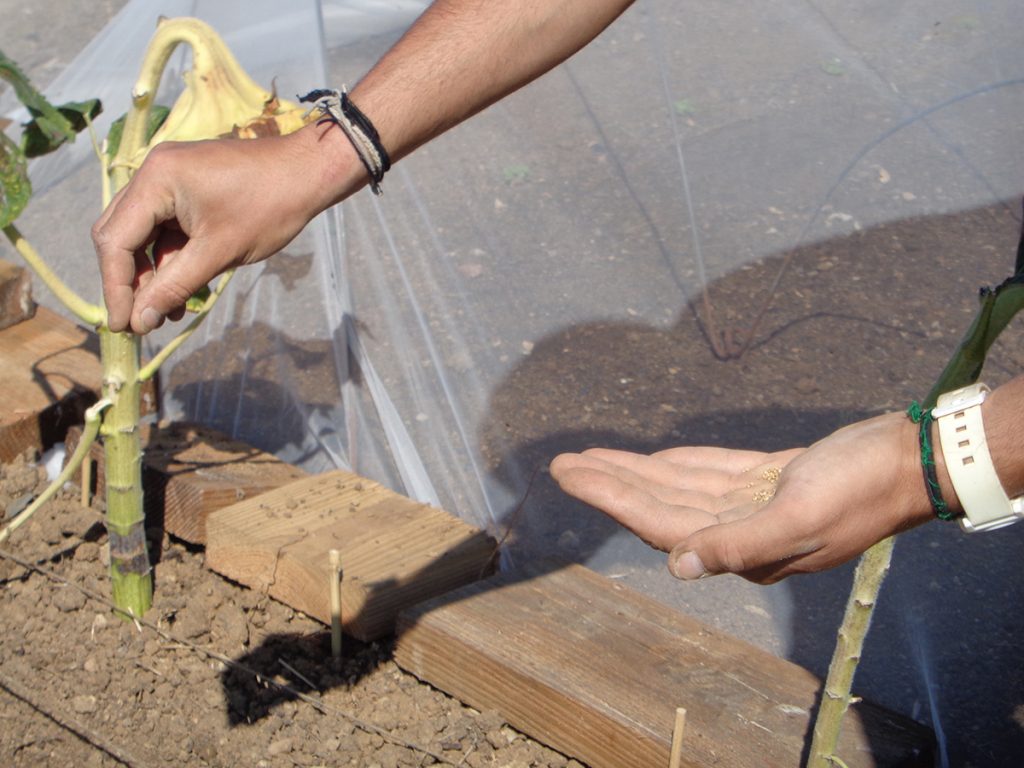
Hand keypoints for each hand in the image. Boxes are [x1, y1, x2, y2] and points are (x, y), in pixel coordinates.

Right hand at [92, 124, 357, 333]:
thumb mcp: (219, 253)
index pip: (116, 240)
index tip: (122, 326)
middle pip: (121, 236)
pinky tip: (184, 293)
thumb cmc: (270, 207)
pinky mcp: (186, 189)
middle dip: (131, 282)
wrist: (309, 173)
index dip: (115, 287)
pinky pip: (165, 230)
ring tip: (169, 314)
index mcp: (156, 180)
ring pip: (143, 236)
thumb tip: (140, 321)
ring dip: (153, 276)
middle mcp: (153, 173)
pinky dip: (171, 261)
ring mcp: (169, 179)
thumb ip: (174, 286)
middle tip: (140, 323)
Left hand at [550, 412, 936, 582]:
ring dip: (631, 472)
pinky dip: (671, 465)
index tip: (568, 475)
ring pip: (674, 487)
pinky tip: (645, 461)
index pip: (659, 522)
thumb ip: (739, 544)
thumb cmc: (861, 487)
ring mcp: (751, 505)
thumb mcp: (801, 516)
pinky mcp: (765, 480)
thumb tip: (680, 565)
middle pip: (657, 505)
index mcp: (744, 546)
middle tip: (560, 464)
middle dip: (608, 484)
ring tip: (587, 458)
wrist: (909, 460)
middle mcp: (739, 531)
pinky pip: (704, 473)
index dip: (611, 498)